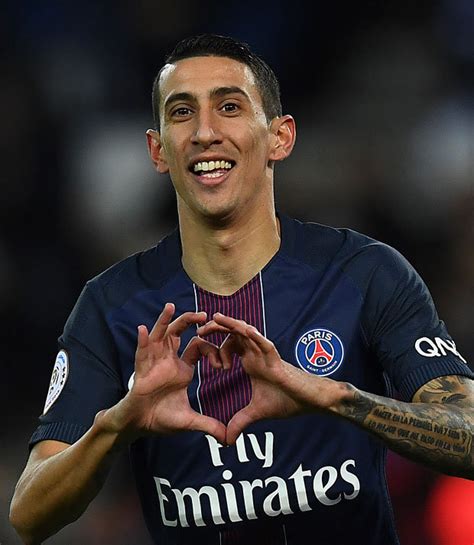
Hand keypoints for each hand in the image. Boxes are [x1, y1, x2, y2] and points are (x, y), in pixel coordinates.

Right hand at [100, 303, 225, 443]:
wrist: (140, 425)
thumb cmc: (161, 418)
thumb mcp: (189, 420)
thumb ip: (208, 425)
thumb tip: (227, 438)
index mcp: (182, 368)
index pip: (198, 347)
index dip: (211, 350)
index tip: (223, 364)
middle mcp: (168, 360)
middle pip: (178, 332)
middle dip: (189, 321)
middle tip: (204, 314)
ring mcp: (154, 362)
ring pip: (159, 335)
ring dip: (164, 321)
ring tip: (171, 306)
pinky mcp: (141, 370)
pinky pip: (141, 353)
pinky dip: (142, 342)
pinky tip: (143, 330)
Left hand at [197, 313, 347, 443]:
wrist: (310, 401)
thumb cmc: (287, 400)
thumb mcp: (257, 411)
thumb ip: (240, 421)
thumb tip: (226, 440)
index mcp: (251, 361)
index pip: (230, 345)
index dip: (216, 347)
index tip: (208, 359)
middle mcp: (257, 353)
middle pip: (235, 333)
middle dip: (217, 329)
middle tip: (200, 329)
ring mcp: (266, 354)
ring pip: (247, 332)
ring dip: (232, 324)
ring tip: (216, 318)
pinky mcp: (277, 359)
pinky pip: (264, 343)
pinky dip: (255, 335)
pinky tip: (244, 329)